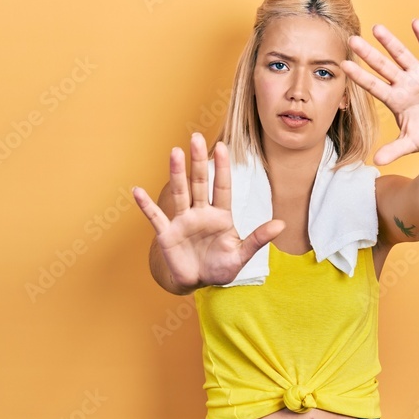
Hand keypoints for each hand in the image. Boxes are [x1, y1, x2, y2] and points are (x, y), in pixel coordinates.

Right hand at [132, 133, 284, 289]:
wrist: (198, 282)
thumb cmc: (220, 267)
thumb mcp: (241, 254)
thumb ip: (258, 238)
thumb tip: (282, 224)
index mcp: (221, 216)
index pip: (222, 187)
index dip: (222, 168)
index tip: (222, 146)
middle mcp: (201, 213)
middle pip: (200, 182)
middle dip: (198, 161)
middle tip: (195, 136)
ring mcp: (182, 221)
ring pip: (180, 193)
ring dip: (177, 174)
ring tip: (174, 152)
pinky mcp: (167, 234)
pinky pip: (155, 217)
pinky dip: (146, 205)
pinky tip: (137, 191)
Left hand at [342, 19, 418, 165]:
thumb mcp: (412, 143)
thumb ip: (395, 149)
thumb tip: (376, 162)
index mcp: (396, 100)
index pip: (373, 86)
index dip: (360, 76)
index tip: (344, 65)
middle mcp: (405, 84)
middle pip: (383, 66)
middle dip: (369, 54)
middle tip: (352, 40)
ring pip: (402, 55)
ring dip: (391, 42)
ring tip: (377, 28)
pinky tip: (416, 23)